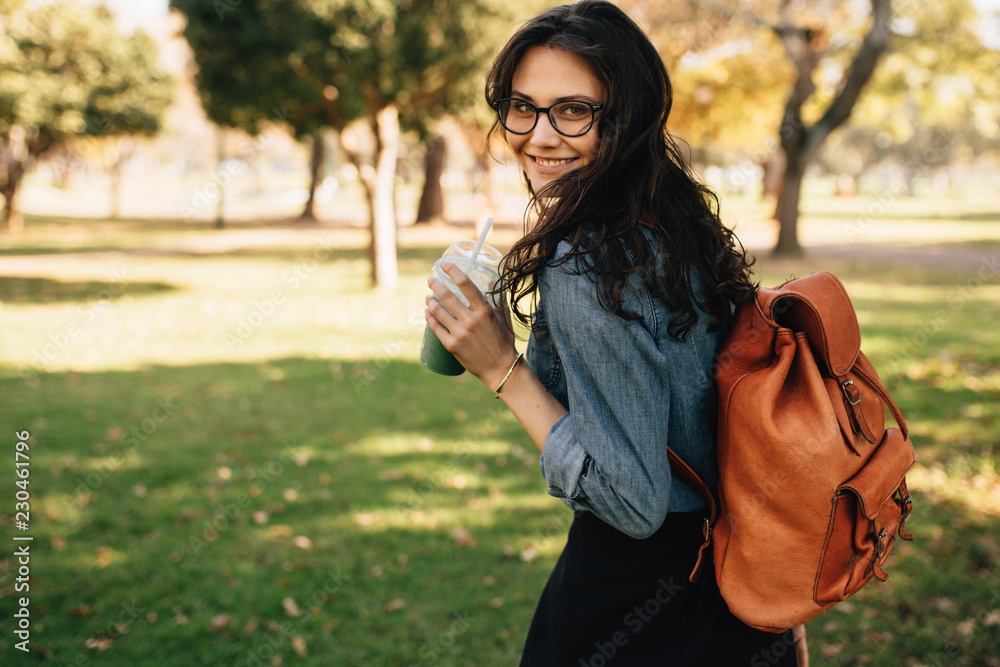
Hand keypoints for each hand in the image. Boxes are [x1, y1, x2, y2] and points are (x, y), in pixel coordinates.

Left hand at [425, 261, 517, 387]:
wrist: (500, 368)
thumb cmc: (503, 340)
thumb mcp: (503, 316)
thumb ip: (497, 297)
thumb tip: (491, 280)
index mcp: (485, 310)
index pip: (465, 283)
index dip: (452, 270)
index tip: (443, 264)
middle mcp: (471, 320)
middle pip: (447, 296)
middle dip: (435, 285)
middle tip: (431, 280)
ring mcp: (460, 333)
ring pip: (437, 311)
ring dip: (430, 301)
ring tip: (428, 297)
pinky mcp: (452, 345)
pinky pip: (435, 327)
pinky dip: (429, 317)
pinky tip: (427, 312)